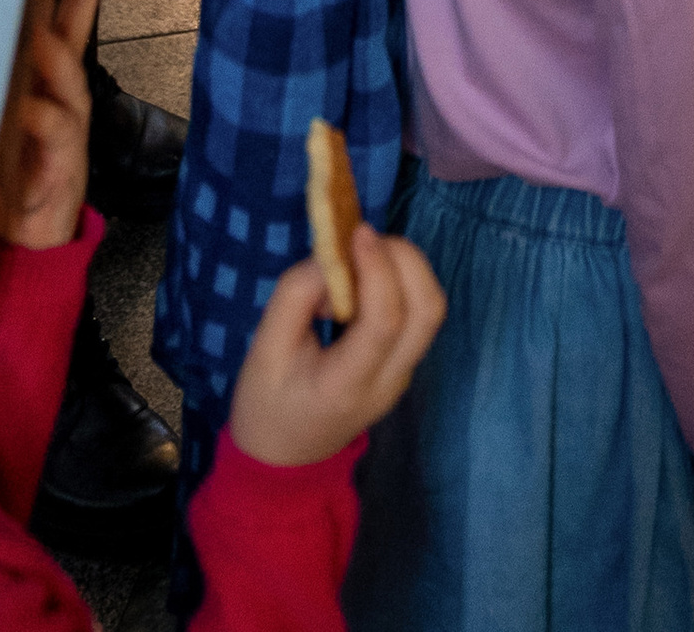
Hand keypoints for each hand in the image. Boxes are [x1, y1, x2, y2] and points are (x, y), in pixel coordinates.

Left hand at [0, 0, 107, 251]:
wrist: (25, 247)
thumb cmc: (5, 176)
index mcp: (45, 74)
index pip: (59, 7)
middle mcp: (64, 89)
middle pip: (77, 19)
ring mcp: (70, 122)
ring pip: (67, 70)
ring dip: (51, 46)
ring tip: (33, 24)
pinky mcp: (68, 161)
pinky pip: (54, 125)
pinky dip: (37, 112)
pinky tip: (21, 107)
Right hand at [228, 228, 445, 469]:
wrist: (282, 460)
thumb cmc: (266, 404)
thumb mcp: (263, 350)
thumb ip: (295, 296)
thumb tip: (334, 256)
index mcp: (346, 386)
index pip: (384, 322)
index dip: (378, 269)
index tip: (356, 233)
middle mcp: (388, 383)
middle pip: (426, 311)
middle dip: (405, 259)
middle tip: (363, 239)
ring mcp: (402, 377)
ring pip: (430, 310)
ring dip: (408, 267)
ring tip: (365, 255)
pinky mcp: (404, 366)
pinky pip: (420, 316)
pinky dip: (404, 282)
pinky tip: (368, 277)